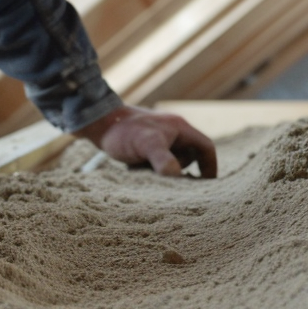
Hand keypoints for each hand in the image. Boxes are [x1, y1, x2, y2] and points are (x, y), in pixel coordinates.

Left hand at [75, 105, 217, 177]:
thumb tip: (177, 176)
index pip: (206, 148)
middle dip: (182, 172)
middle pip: (190, 157)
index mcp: (180, 128)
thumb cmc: (123, 131)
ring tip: (146, 172)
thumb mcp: (146, 145)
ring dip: (164, 172)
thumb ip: (163, 160)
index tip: (207, 186)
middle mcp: (172, 132)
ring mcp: (159, 138)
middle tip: (171, 185)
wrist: (97, 122)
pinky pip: (157, 162)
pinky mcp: (146, 146)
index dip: (210, 167)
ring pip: (173, 161)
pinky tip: (137, 171)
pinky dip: (152, 170)